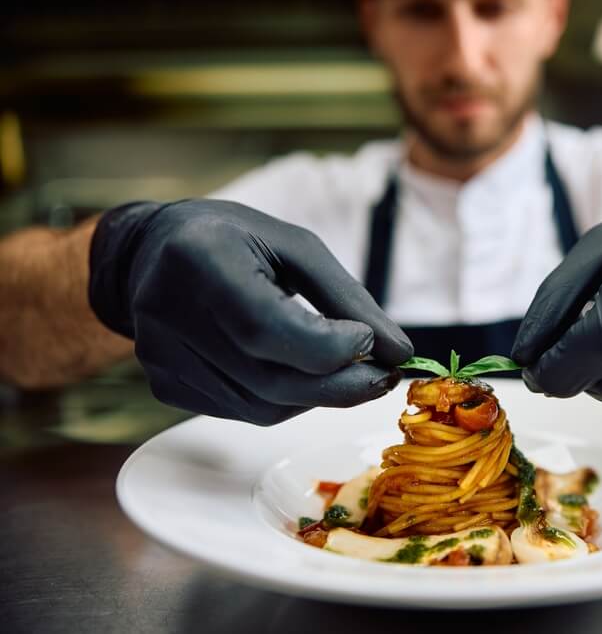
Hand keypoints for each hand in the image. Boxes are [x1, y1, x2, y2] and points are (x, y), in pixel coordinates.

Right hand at [89, 199, 412, 424]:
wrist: (152, 251)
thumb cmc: (234, 239)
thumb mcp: (296, 247)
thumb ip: (348, 298)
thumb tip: (399, 351)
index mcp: (200, 261)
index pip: (267, 329)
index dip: (329, 347)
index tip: (371, 341)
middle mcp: (169, 315)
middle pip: (270, 380)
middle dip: (342, 385)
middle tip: (384, 376)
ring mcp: (162, 358)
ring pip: (264, 406)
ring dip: (320, 394)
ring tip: (347, 369)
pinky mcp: (166, 385)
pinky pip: (246, 410)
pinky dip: (288, 398)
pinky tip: (300, 370)